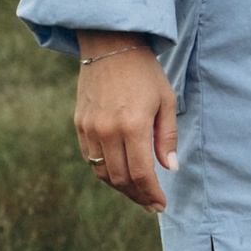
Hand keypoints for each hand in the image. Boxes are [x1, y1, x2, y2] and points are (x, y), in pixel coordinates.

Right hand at [74, 35, 177, 212]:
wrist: (111, 46)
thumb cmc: (145, 73)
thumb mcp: (166, 101)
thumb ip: (167, 137)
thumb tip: (170, 168)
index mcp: (133, 125)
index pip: (141, 173)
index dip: (151, 194)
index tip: (161, 204)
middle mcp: (107, 130)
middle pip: (120, 178)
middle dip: (138, 196)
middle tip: (151, 203)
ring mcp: (90, 128)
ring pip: (102, 173)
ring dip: (121, 188)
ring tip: (138, 192)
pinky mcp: (79, 124)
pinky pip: (90, 159)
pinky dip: (105, 171)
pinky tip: (120, 174)